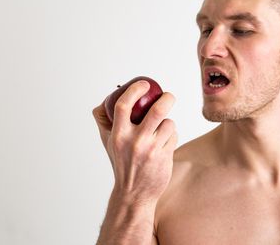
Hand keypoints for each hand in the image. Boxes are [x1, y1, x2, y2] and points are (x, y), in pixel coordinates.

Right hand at [93, 80, 177, 204]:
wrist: (133, 194)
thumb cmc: (122, 163)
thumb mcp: (109, 143)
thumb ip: (105, 121)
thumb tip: (106, 99)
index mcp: (118, 135)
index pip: (124, 105)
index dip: (135, 90)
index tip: (144, 84)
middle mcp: (134, 142)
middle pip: (157, 109)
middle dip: (167, 98)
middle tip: (168, 96)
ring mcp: (151, 150)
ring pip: (168, 123)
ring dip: (167, 123)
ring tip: (161, 130)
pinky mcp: (164, 157)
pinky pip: (173, 135)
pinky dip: (171, 135)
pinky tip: (163, 143)